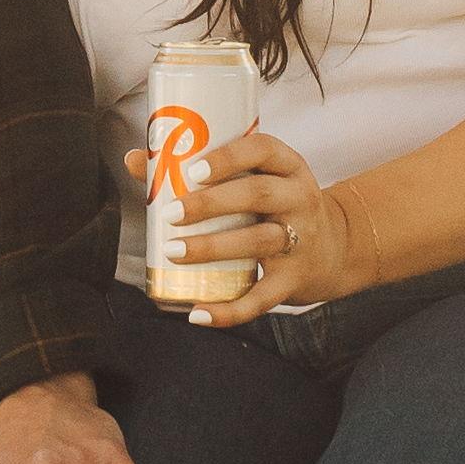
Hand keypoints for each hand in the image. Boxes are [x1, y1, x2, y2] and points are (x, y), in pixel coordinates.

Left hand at [175, 125, 372, 328]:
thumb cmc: (273, 205)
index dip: (229, 158)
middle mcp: (300, 198)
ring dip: (214, 247)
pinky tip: (198, 314)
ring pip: (259, 241)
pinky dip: (230, 310)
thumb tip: (134, 158)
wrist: (331, 249)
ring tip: (174, 251)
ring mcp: (300, 239)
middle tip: (172, 213)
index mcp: (288, 166)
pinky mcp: (294, 279)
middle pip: (258, 194)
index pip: (264, 149)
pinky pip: (263, 298)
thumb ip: (199, 169)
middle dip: (211, 204)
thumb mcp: (252, 179)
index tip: (194, 170)